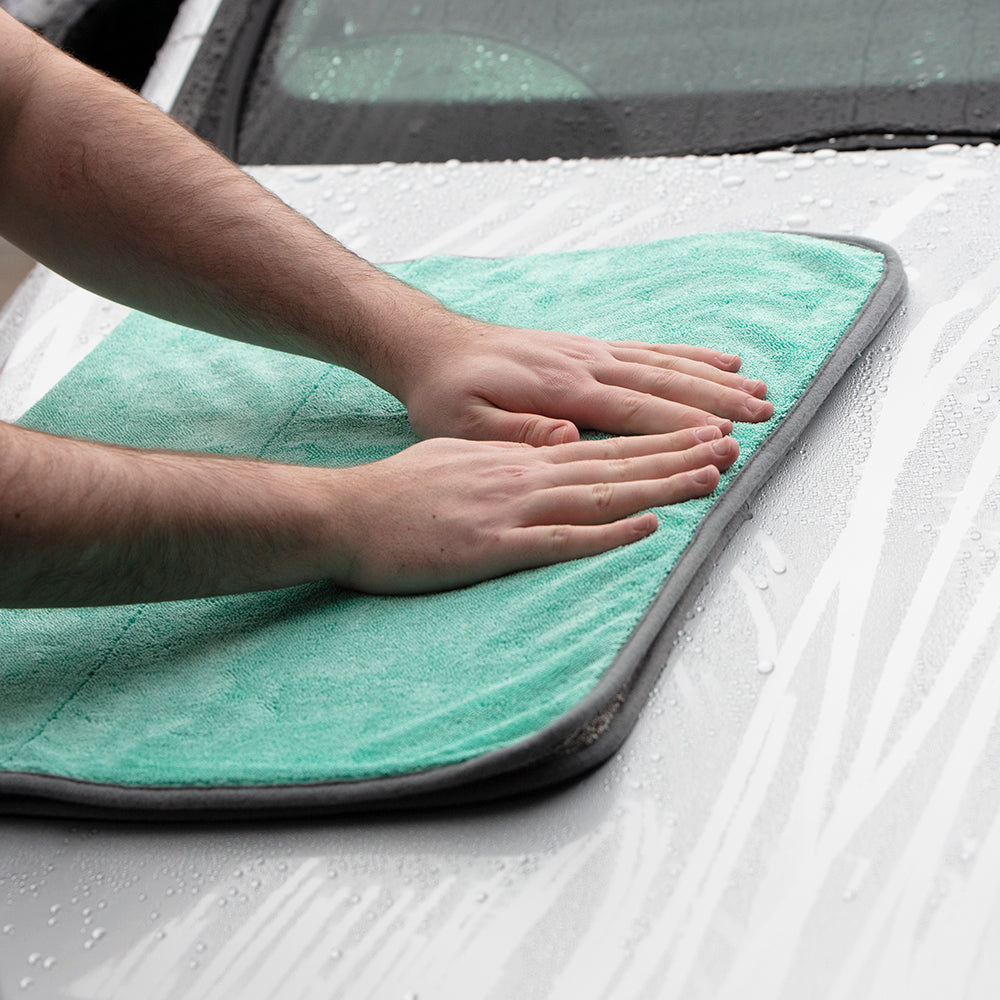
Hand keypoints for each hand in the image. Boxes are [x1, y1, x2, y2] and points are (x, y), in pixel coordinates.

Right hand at [329, 426, 738, 593]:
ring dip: (660, 486)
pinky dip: (608, 533)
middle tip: (733, 445)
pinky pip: (560, 540)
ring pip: (601, 494)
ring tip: (711, 477)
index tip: (703, 431)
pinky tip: (647, 528)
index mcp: (518, 456)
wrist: (345, 514)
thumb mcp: (456, 454)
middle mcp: (525, 474)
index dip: (657, 438)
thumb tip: (552, 446)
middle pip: (615, 463)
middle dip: (678, 453)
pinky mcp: (493, 546)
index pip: (601, 443)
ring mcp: (511, 508)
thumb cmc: (398, 490)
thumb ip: (508, 451)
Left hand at [401, 318, 773, 445]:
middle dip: (717, 401)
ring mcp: (590, 352)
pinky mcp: (588, 348)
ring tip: (759, 391)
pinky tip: (720, 359)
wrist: (435, 347)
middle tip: (763, 417)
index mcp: (559, 390)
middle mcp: (584, 364)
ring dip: (714, 377)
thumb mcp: (464, 424)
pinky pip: (648, 349)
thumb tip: (567, 438)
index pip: (634, 412)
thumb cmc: (447, 393)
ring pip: (665, 363)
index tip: (725, 440)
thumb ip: (516, 433)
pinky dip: (688, 354)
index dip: (682, 427)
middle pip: (663, 383)